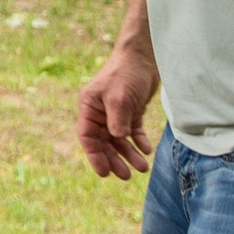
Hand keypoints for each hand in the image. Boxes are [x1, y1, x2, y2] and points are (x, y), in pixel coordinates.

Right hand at [75, 50, 157, 179]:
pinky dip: (139, 142)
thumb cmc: (127, 74)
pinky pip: (133, 132)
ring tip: (142, 167)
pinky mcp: (131, 111)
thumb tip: (118, 139)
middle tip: (126, 176)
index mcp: (89, 107)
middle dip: (114, 159)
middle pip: (104, 142)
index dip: (94, 156)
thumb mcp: (120, 97)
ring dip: (129, 154)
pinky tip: (146, 150)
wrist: (144, 57)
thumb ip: (117, 120)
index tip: (104, 173)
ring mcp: (115, 112)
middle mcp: (99, 112)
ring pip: (119, 140)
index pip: (87, 137)